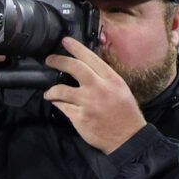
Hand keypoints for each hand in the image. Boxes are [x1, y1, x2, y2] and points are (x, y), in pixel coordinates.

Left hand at [42, 38, 146, 152]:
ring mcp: (88, 103)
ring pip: (61, 90)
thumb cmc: (125, 113)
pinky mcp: (79, 118)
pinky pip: (62, 107)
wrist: (128, 137)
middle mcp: (99, 89)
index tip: (65, 41)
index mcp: (111, 79)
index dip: (75, 48)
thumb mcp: (120, 89)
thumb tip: (86, 68)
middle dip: (58, 61)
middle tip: (50, 60)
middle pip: (74, 68)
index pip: (90, 58)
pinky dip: (58, 104)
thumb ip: (104, 78)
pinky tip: (57, 103)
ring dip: (52, 90)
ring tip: (49, 92)